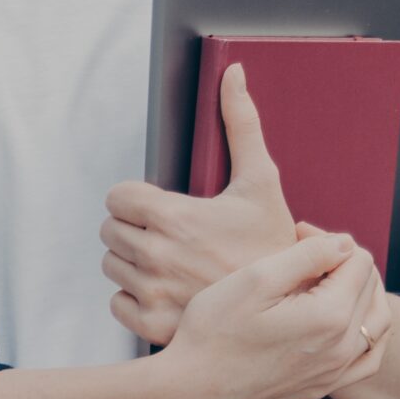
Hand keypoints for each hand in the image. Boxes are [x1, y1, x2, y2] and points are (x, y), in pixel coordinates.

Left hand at [101, 61, 295, 347]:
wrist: (289, 310)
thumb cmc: (274, 243)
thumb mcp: (262, 182)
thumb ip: (241, 123)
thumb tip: (233, 72)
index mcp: (174, 216)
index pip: (116, 197)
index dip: (138, 199)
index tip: (162, 207)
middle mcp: (156, 254)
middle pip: (110, 230)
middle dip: (135, 229)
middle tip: (171, 236)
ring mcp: (152, 292)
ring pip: (112, 266)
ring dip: (134, 263)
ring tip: (171, 263)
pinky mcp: (152, 325)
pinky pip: (116, 303)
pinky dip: (135, 299)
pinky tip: (168, 292)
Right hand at [149, 228, 393, 398]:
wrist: (190, 388)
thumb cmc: (213, 331)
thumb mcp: (257, 278)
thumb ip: (309, 255)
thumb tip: (345, 243)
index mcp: (329, 316)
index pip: (358, 259)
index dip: (328, 238)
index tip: (296, 235)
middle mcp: (341, 349)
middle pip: (370, 286)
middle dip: (342, 261)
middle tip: (304, 252)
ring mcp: (335, 373)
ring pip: (377, 321)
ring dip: (360, 292)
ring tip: (326, 280)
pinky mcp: (323, 388)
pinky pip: (369, 358)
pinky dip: (368, 333)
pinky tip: (347, 321)